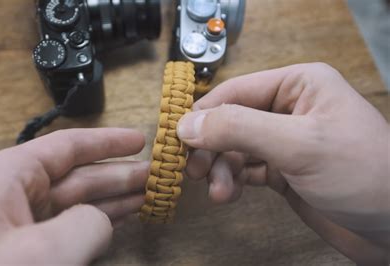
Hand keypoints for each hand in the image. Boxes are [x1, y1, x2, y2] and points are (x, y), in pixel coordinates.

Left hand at [0, 128, 147, 264]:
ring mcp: (20, 225)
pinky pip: (70, 227)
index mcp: (9, 177)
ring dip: (113, 199)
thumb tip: (101, 220)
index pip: (66, 147)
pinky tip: (123, 218)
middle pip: (77, 175)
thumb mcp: (45, 252)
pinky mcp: (26, 251)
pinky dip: (98, 222)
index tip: (142, 140)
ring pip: (77, 202)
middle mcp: (14, 194)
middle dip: (118, 174)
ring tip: (150, 194)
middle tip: (158, 173)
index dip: (107, 142)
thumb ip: (89, 224)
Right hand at [177, 63, 388, 263]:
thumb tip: (187, 124)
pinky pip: (245, 169)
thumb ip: (239, 129)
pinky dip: (231, 181)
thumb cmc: (365, 174)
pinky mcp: (283, 170)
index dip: (203, 114)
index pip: (235, 91)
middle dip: (211, 147)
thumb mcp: (299, 144)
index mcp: (299, 85)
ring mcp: (285, 141)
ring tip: (218, 192)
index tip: (177, 139)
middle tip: (194, 170)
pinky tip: (227, 194)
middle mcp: (289, 109)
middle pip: (230, 121)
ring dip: (219, 169)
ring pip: (234, 148)